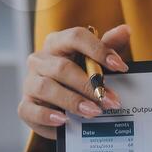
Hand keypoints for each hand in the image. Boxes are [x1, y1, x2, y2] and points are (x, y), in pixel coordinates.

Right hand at [18, 25, 129, 139]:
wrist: (62, 107)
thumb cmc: (79, 78)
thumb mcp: (96, 63)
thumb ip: (109, 47)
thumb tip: (125, 30)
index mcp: (58, 43)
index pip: (75, 37)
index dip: (98, 50)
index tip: (120, 66)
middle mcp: (40, 60)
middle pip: (62, 67)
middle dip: (90, 85)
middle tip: (111, 100)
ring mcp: (30, 82)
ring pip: (47, 87)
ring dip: (73, 101)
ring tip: (94, 112)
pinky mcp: (26, 106)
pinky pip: (32, 110)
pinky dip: (48, 116)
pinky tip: (64, 121)